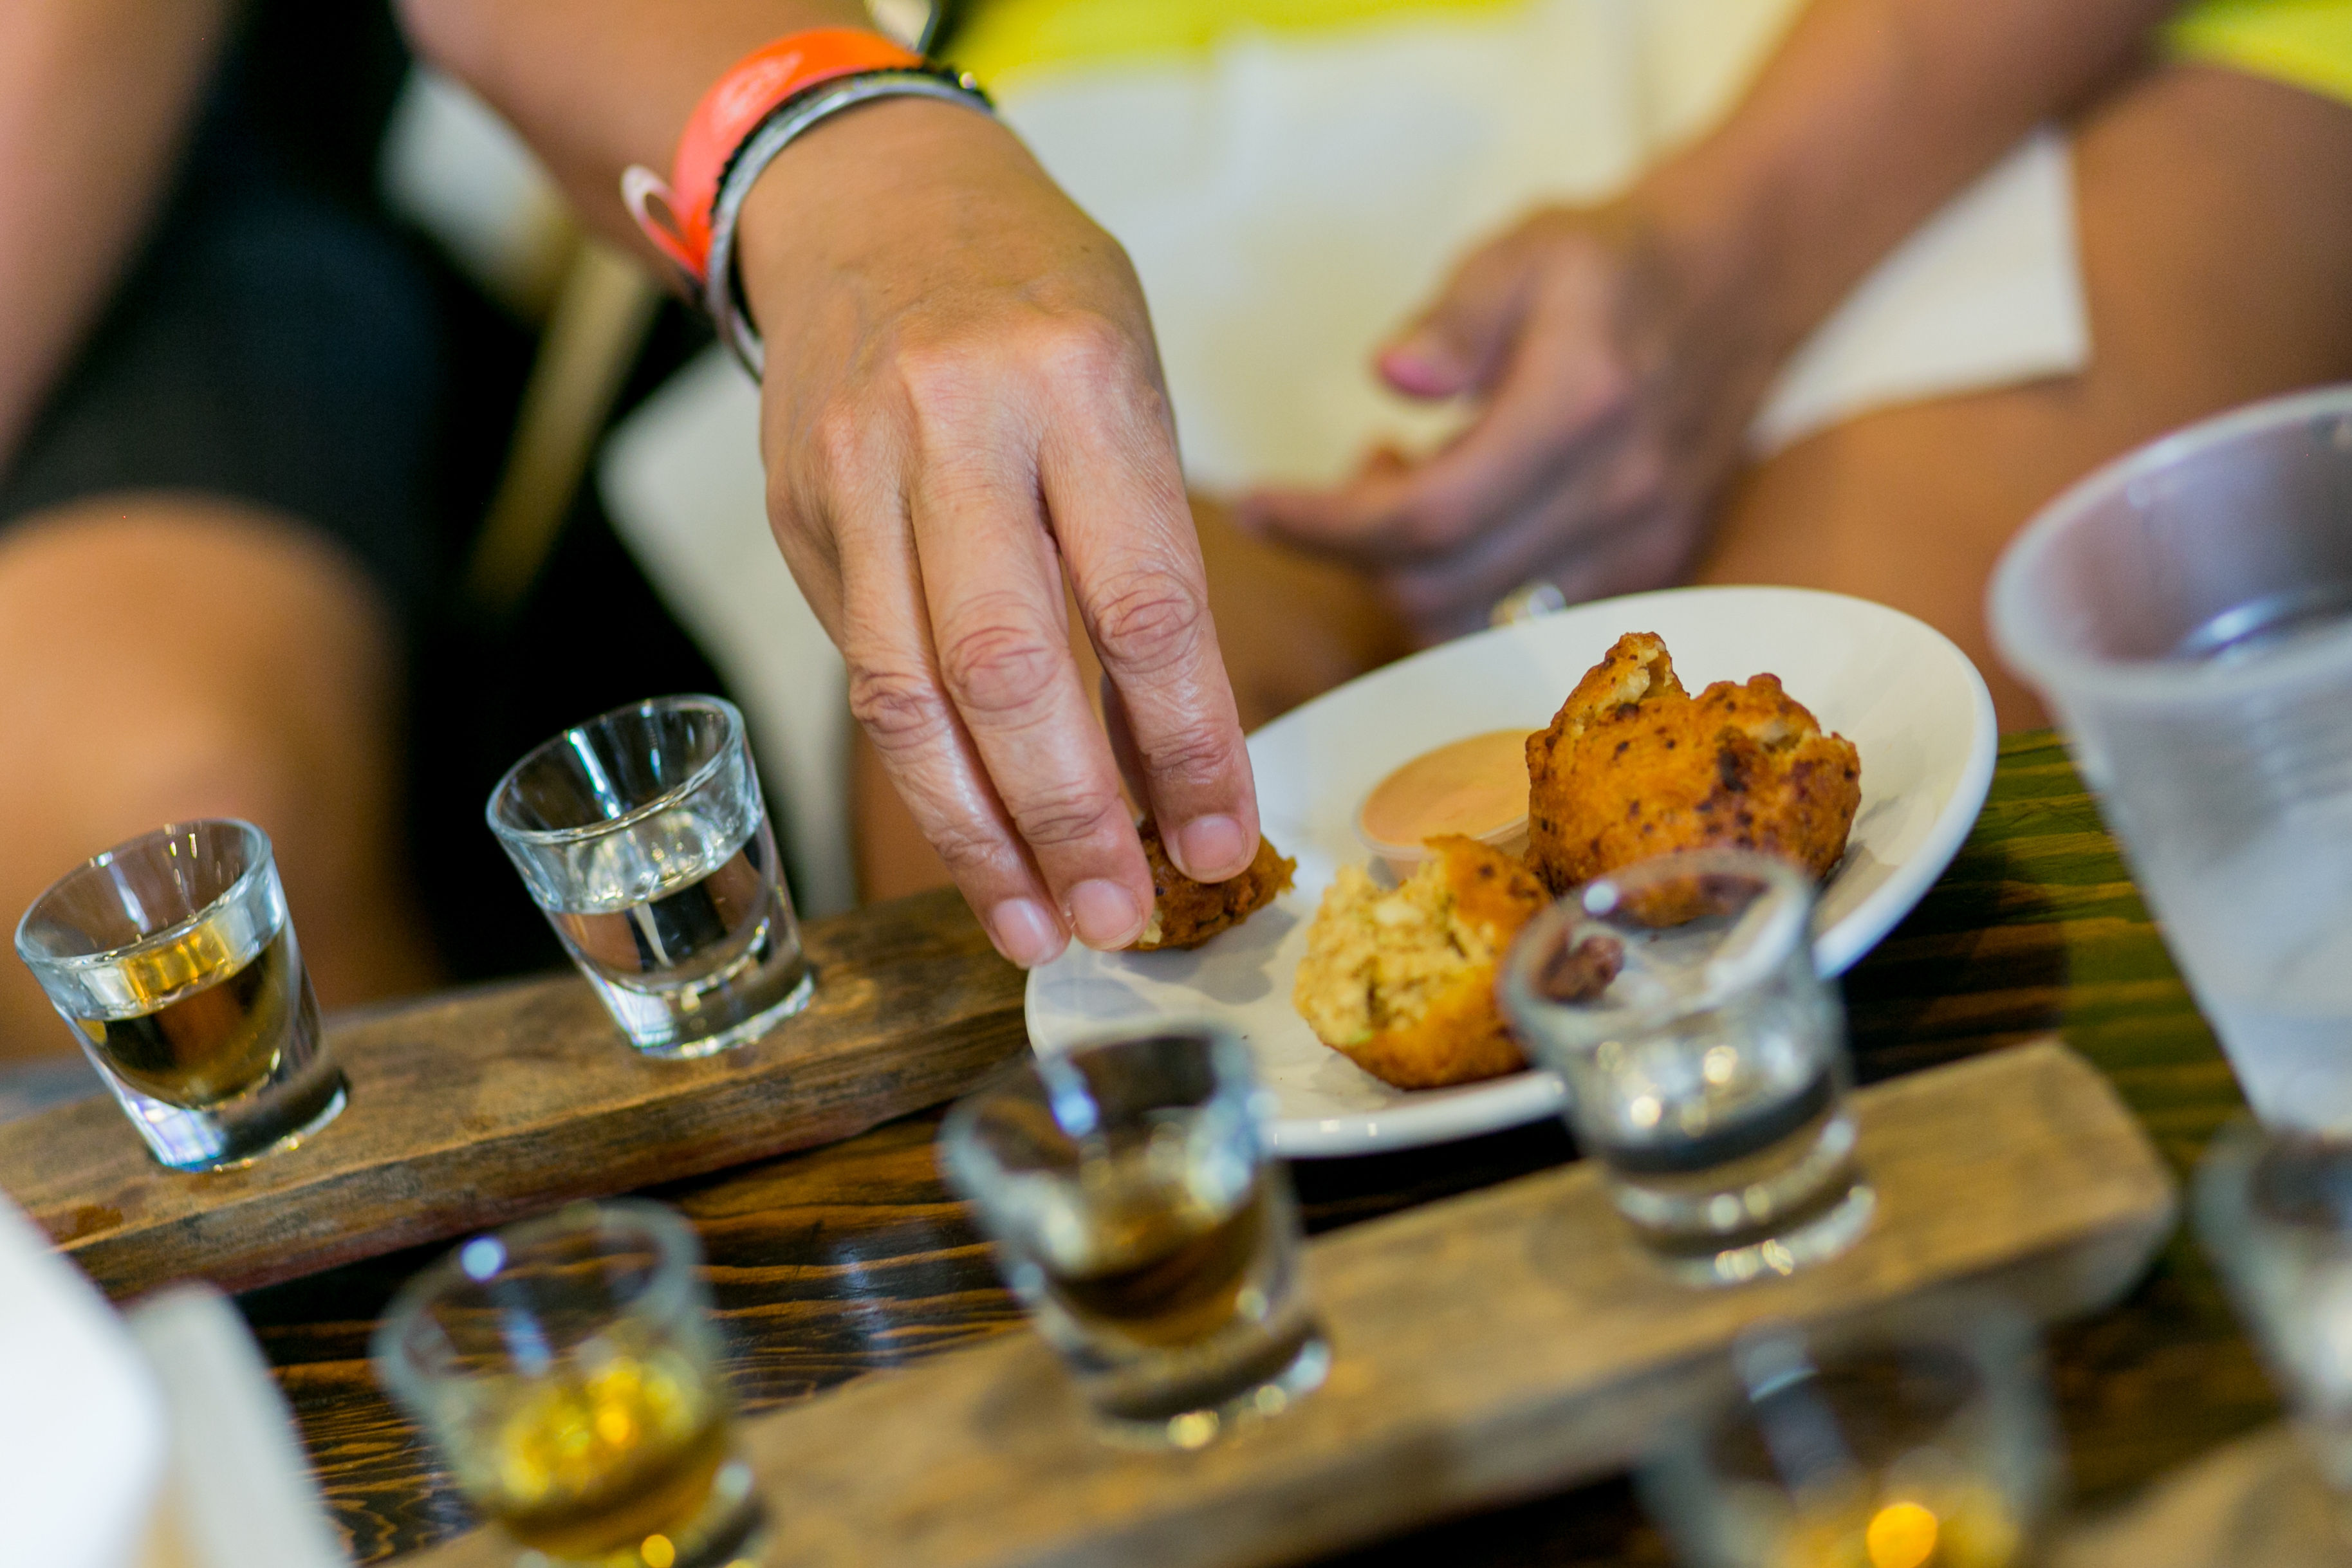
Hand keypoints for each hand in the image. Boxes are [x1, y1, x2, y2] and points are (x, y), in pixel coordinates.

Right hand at [737, 98, 1258, 967]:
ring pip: (907, 694)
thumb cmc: (1036, 304)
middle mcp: (956, 424)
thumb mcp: (1130, 390)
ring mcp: (855, 470)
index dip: (1187, 746)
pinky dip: (921, 774)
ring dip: (977, 835)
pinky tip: (973, 841)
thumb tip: (1169, 766)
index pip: (1145, 601)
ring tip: (1037, 927)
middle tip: (1119, 920)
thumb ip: (1148, 566)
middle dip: (1069, 817)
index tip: (1221, 842)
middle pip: (1009, 665)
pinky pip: (859, 670)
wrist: (867, 194)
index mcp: (1079, 381)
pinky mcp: (795, 515)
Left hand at [1238, 192, 1788, 641]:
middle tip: (1361, 473)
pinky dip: (1465, 589)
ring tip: (1412, 486)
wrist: (1739, 284)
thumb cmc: (1607, 263)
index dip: (1324, 527)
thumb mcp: (1521, 253)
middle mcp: (1618, 490)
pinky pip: (1523, 624)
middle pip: (1439, 585)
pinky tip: (1467, 516)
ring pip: (1474, 623)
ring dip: (1408, 576)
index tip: (1255, 504)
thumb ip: (1454, 318)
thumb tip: (1391, 375)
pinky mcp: (1649, 570)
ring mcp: (1641, 542)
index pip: (1427, 515)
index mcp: (1580, 404)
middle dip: (1359, 549)